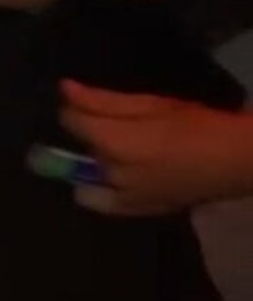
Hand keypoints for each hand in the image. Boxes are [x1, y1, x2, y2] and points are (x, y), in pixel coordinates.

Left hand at [58, 79, 252, 215]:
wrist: (236, 162)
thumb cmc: (200, 125)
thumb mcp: (153, 104)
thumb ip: (105, 100)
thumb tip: (65, 89)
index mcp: (119, 143)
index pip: (74, 123)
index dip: (72, 107)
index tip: (76, 96)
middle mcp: (115, 174)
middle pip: (85, 147)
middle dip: (94, 131)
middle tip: (119, 120)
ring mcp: (123, 197)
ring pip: (91, 172)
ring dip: (99, 157)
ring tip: (122, 148)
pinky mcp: (135, 210)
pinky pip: (101, 202)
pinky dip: (97, 188)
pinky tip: (110, 176)